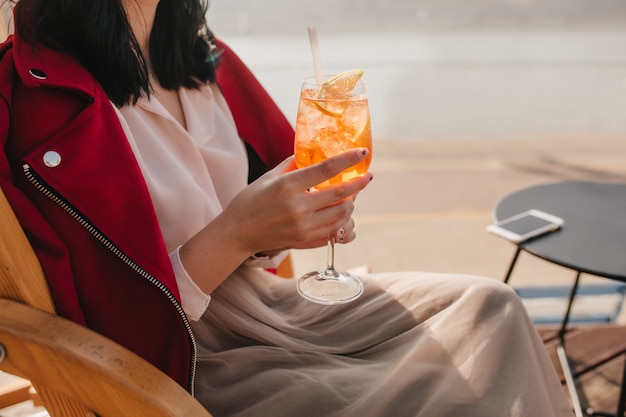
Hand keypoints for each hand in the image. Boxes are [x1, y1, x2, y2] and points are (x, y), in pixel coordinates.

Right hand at [179, 148, 371, 293]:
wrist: (237, 233)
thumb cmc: (250, 201)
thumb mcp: (269, 177)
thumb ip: (294, 164)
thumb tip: (314, 151)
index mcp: (287, 186)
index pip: (326, 170)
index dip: (348, 160)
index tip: (362, 153)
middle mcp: (297, 208)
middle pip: (340, 194)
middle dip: (359, 184)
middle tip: (367, 176)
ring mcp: (302, 227)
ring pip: (341, 215)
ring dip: (351, 203)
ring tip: (351, 195)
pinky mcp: (304, 240)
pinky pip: (334, 232)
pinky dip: (343, 221)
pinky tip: (343, 212)